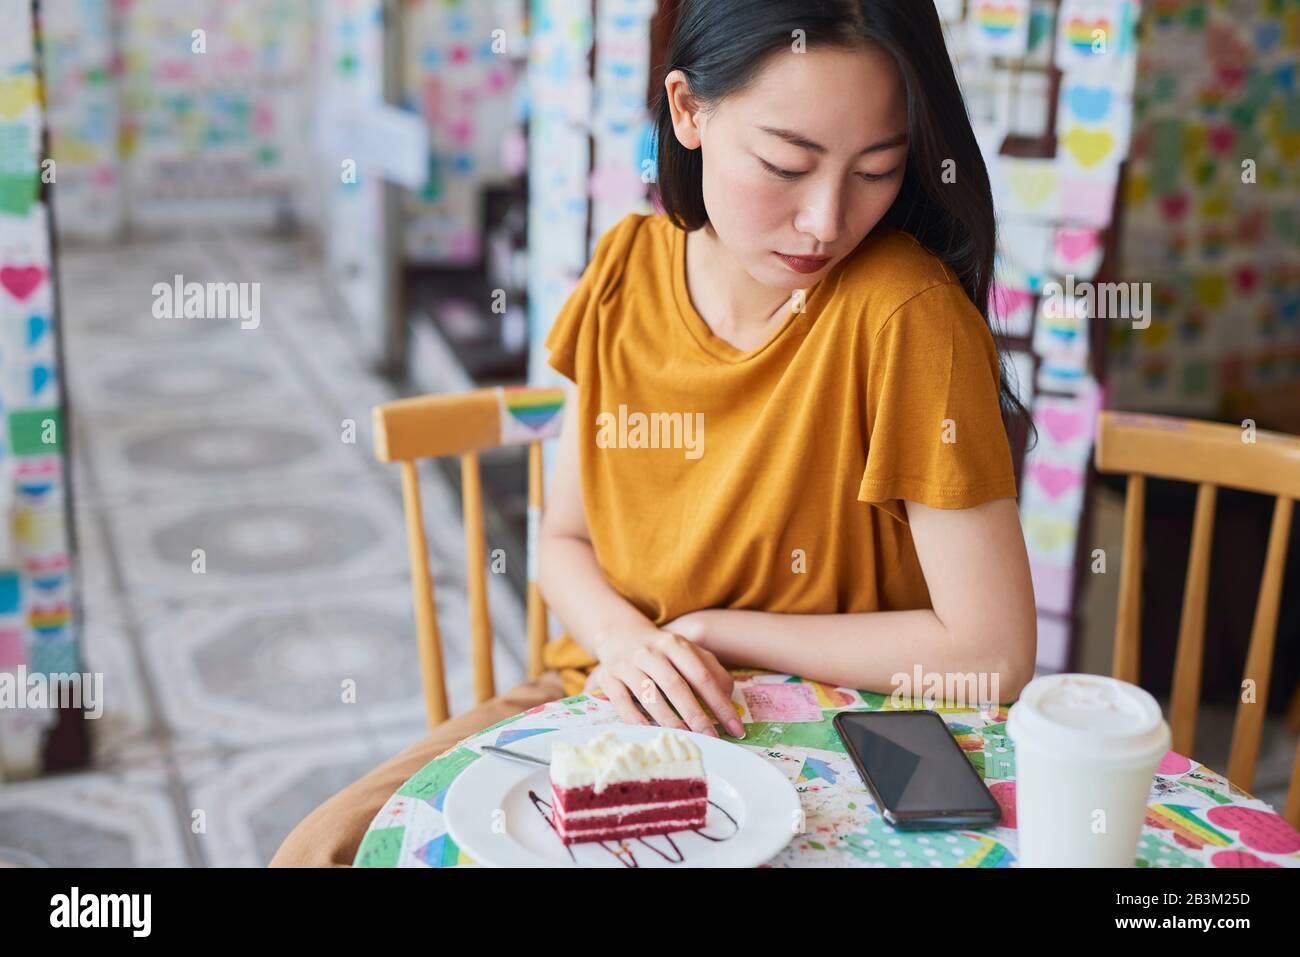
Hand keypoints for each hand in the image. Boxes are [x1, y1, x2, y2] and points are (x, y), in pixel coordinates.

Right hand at [590, 626, 742, 737]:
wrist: (618, 632)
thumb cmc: (661, 649)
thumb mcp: (687, 650)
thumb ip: (710, 669)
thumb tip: (729, 697)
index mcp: (676, 645)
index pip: (702, 676)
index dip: (720, 703)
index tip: (735, 728)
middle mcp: (652, 653)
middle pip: (676, 686)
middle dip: (695, 715)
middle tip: (712, 738)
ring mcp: (628, 665)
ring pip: (649, 694)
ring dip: (668, 719)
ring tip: (685, 738)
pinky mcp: (609, 677)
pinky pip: (621, 700)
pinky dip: (634, 717)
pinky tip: (648, 731)